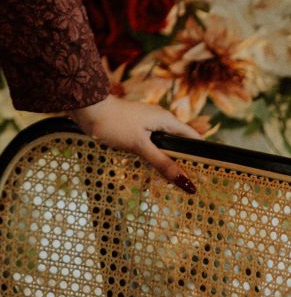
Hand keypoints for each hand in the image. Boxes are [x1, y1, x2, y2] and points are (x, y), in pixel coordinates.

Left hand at [64, 94, 201, 193]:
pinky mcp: (134, 130)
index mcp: (166, 120)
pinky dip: (152, 160)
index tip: (209, 175)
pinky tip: (148, 175)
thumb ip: (162, 163)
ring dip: (165, 164)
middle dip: (182, 165)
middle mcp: (159, 121)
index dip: (202, 156)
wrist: (87, 108)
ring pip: (163, 148)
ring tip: (167, 187)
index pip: (193, 138)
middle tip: (186, 188)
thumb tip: (187, 183)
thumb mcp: (140, 145)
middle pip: (178, 145)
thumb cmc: (114, 123)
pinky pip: (150, 147)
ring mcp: (146, 125)